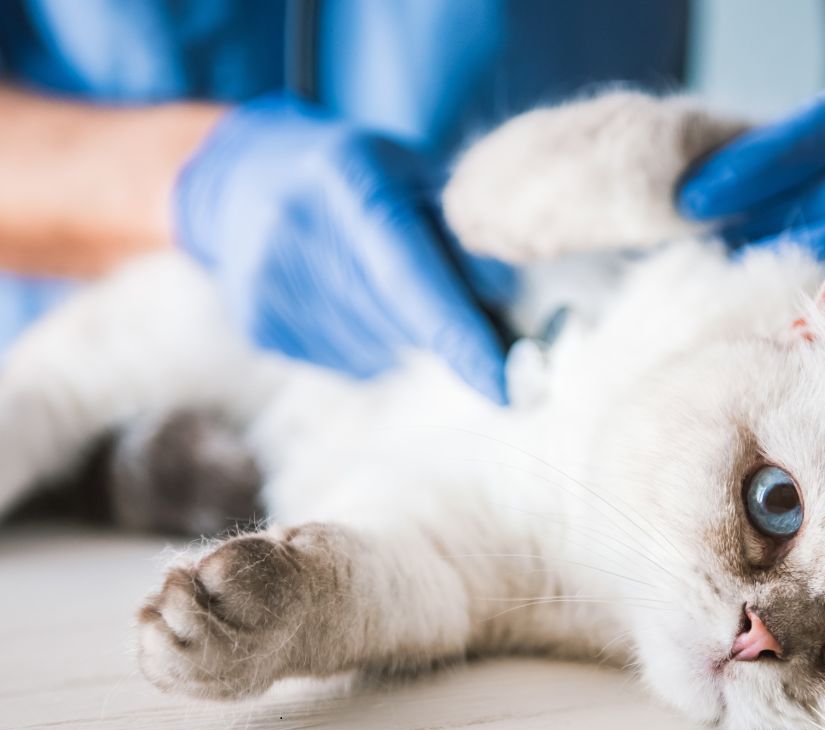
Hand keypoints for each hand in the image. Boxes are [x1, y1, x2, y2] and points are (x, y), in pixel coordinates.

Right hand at [174, 95, 509, 400]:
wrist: (237, 176)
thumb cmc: (350, 172)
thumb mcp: (408, 170)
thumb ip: (461, 226)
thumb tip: (507, 297)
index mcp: (347, 181)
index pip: (411, 277)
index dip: (460, 337)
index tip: (506, 386)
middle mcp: (298, 230)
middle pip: (402, 321)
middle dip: (445, 325)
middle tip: (453, 294)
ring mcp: (271, 283)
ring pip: (380, 348)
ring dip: (406, 332)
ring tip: (383, 281)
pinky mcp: (260, 324)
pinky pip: (350, 360)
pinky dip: (372, 340)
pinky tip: (352, 297)